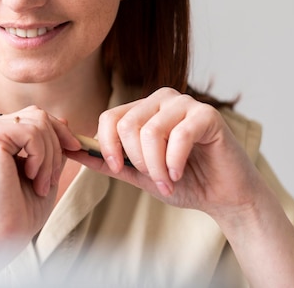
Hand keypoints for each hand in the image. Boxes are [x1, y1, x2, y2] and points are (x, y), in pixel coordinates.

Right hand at [0, 106, 80, 245]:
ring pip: (38, 124)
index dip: (59, 131)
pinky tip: (32, 177)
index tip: (75, 149)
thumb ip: (48, 144)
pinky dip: (41, 158)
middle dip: (56, 145)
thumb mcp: (42, 169)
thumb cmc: (20, 208)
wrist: (2, 234)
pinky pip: (32, 133)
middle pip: (39, 115)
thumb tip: (64, 120)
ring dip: (49, 157)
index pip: (34, 115)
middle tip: (53, 178)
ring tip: (42, 183)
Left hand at [67, 88, 264, 220]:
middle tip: (154, 179)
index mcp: (143, 108)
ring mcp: (185, 103)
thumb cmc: (183, 181)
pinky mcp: (208, 114)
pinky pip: (179, 135)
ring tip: (168, 181)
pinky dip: (174, 161)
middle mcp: (162, 99)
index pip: (109, 118)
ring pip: (151, 131)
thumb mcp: (137, 172)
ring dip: (156, 166)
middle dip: (137, 161)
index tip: (118, 170)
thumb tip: (69, 150)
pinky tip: (179, 174)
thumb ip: (107, 160)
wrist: (224, 195)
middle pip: (127, 125)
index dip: (108, 147)